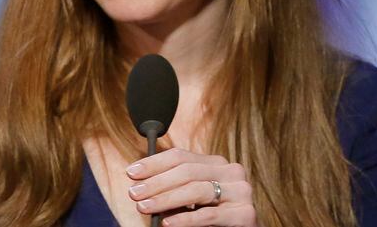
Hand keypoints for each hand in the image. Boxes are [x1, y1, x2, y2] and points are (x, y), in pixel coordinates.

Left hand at [125, 147, 257, 225]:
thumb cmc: (211, 218)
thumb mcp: (190, 198)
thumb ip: (172, 187)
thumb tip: (140, 183)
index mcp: (217, 163)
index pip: (181, 156)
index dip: (154, 163)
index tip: (131, 173)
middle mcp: (231, 172)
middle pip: (187, 171)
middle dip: (156, 182)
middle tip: (134, 193)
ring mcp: (240, 191)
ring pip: (197, 190)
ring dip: (166, 199)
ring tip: (145, 207)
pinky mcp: (245, 214)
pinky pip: (209, 215)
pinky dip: (185, 219)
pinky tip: (167, 223)